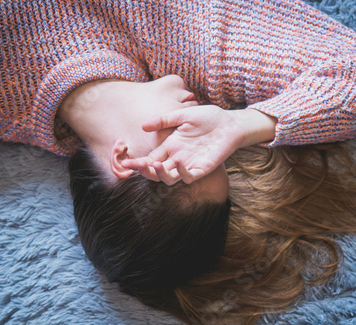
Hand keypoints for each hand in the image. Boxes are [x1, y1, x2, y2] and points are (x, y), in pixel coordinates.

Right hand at [122, 105, 244, 183]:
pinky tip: (177, 162)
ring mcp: (189, 164)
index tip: (125, 161)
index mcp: (170, 146)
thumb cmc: (208, 117)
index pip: (149, 159)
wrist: (229, 122)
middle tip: (137, 165)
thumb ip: (164, 120)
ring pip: (169, 179)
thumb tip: (143, 126)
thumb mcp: (182, 115)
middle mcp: (177, 157)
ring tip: (155, 164)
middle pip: (156, 172)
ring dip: (160, 174)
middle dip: (144, 171)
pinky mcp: (203, 168)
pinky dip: (182, 172)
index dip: (137, 162)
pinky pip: (189, 177)